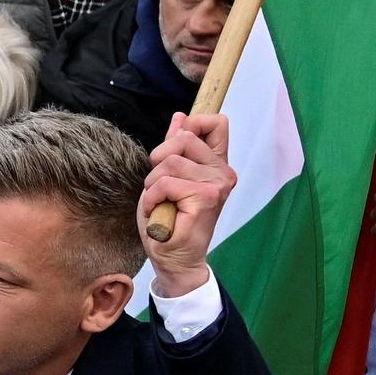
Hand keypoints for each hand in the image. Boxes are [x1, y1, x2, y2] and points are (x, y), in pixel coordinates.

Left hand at [140, 111, 234, 296]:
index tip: (175, 149)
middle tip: (160, 187)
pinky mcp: (204, 198)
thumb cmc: (170, 220)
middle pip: (184, 137)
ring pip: (169, 162)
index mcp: (217, 164)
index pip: (216, 123)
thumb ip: (176, 148)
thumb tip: (180, 117)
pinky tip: (160, 213)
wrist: (173, 258)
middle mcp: (222, 172)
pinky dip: (153, 198)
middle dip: (159, 159)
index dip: (192, 125)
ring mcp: (216, 185)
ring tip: (161, 203)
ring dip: (153, 183)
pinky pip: (165, 183)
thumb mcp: (168, 176)